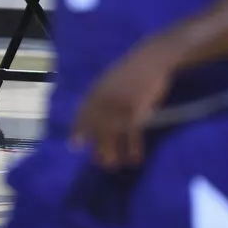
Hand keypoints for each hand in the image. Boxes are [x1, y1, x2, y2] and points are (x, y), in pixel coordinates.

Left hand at [71, 42, 173, 168]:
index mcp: (96, 91)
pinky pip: (132, 133)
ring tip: (113, 166)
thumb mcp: (110, 80)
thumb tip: (92, 108)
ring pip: (111, 134)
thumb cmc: (132, 71)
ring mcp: (119, 105)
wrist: (152, 60)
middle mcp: (103, 99)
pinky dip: (133, 147)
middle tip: (99, 163)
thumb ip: (100, 95)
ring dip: (112, 152)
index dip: (78, 130)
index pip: (82, 114)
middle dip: (96, 147)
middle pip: (96, 128)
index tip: (74, 146)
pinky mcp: (136, 109)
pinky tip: (134, 159)